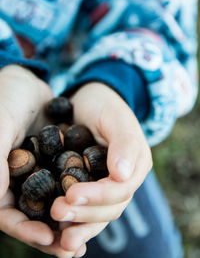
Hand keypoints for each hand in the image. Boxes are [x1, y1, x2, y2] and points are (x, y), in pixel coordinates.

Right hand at [0, 64, 76, 256]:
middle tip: (72, 249)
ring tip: (83, 238)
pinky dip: (76, 197)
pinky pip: (65, 186)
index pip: (6, 216)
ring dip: (67, 220)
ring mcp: (35, 174)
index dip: (25, 231)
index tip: (48, 239)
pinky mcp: (52, 164)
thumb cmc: (4, 99)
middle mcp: (15, 182)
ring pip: (50, 205)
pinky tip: (92, 205)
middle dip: (51, 233)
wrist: (25, 82)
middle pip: (31, 217)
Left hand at [51, 82, 151, 255]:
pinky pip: (86, 208)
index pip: (120, 189)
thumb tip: (124, 174)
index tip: (71, 195)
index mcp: (136, 165)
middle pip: (110, 208)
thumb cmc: (104, 105)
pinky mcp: (90, 186)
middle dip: (85, 214)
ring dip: (80, 225)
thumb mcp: (115, 117)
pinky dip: (76, 221)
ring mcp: (107, 185)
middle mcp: (124, 180)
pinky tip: (60, 231)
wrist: (91, 101)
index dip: (98, 196)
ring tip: (60, 235)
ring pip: (99, 215)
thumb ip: (124, 143)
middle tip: (57, 212)